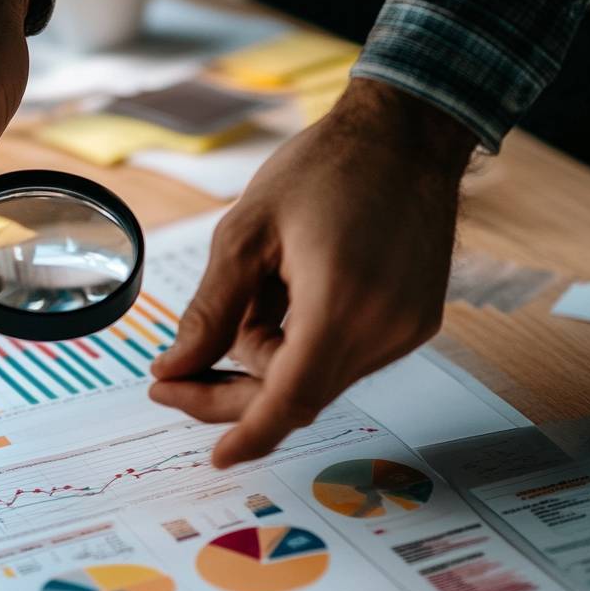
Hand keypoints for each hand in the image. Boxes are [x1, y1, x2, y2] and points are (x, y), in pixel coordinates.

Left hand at [149, 79, 475, 467]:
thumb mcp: (245, 233)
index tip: (216, 457)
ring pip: (317, 377)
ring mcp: (406, 330)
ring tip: (257, 292)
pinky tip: (291, 294)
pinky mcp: (415, 323)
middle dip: (234, 389)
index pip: (289, 400)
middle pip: (297, 395)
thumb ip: (208, 312)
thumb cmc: (324, 169)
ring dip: (269, 357)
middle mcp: (383, 329)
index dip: (248, 434)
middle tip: (178, 371)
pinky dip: (304, 344)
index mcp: (340, 303)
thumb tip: (174, 369)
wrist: (407, 133)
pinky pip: (345, 358)